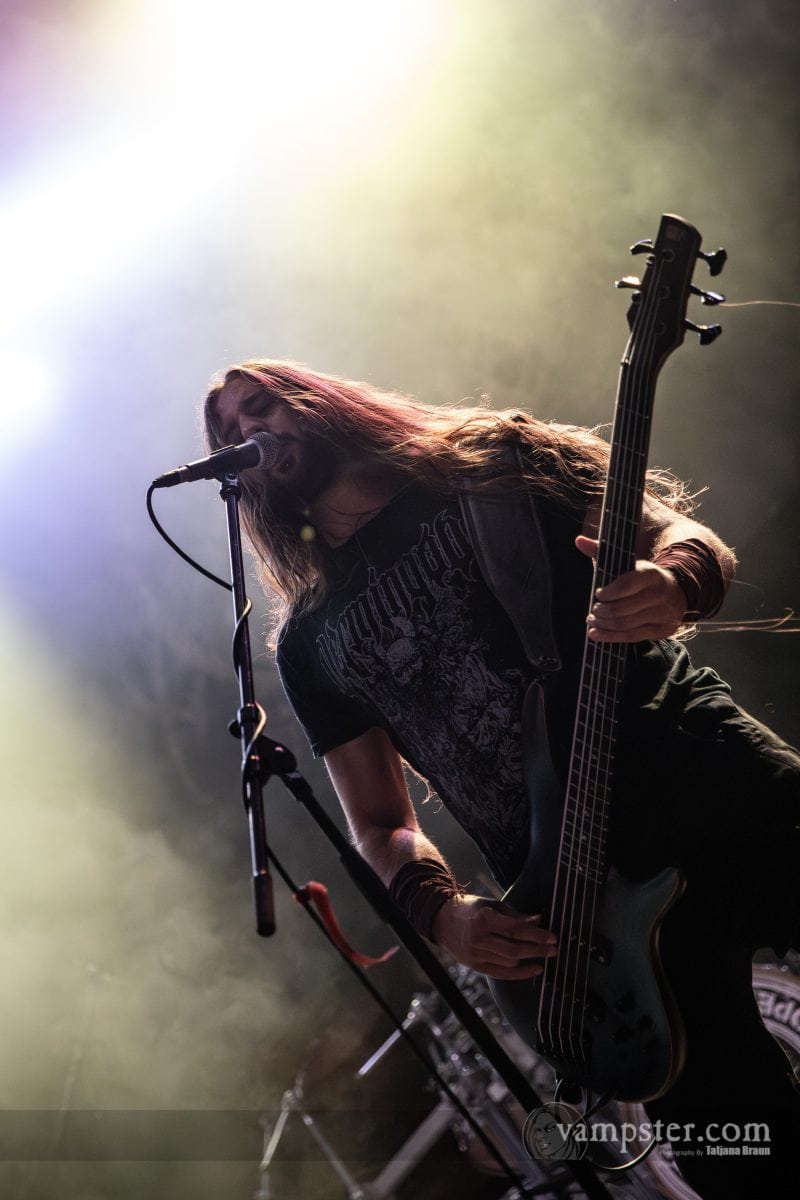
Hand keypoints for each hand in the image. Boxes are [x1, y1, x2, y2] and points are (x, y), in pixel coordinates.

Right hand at [431, 894, 557, 979]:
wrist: (441, 921)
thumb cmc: (470, 909)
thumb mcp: (491, 905)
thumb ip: (514, 915)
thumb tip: (538, 920)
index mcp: (483, 918)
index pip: (515, 930)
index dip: (536, 935)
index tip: (552, 937)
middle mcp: (479, 938)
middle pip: (514, 948)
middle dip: (537, 950)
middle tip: (554, 950)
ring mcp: (475, 954)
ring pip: (509, 961)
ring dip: (530, 959)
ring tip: (544, 956)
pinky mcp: (474, 966)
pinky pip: (501, 973)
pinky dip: (519, 973)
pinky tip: (533, 969)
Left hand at [575, 535, 687, 641]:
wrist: (677, 591)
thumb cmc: (644, 577)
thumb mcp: (627, 562)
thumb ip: (602, 551)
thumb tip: (579, 541)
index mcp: (651, 574)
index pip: (627, 585)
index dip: (609, 592)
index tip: (598, 594)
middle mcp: (660, 595)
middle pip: (623, 608)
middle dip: (602, 611)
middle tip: (593, 611)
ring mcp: (663, 614)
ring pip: (625, 624)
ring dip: (604, 624)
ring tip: (592, 621)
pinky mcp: (661, 630)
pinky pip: (632, 636)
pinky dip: (611, 637)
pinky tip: (596, 634)